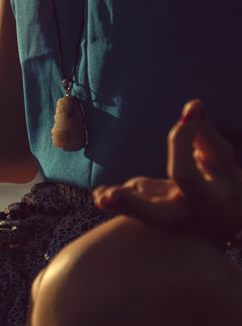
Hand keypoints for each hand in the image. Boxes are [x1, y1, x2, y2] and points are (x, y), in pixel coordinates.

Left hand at [92, 100, 241, 241]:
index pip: (184, 173)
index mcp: (207, 199)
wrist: (224, 218)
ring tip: (101, 195)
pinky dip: (114, 203)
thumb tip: (194, 105)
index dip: (182, 142)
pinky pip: (129, 212)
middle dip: (133, 204)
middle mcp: (183, 215)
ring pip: (138, 216)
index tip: (188, 116)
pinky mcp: (150, 217)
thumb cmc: (224, 182)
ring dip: (119, 204)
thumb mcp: (221, 160)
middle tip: (111, 194)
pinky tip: (100, 194)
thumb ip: (204, 135)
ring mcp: (165, 220)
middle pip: (157, 215)